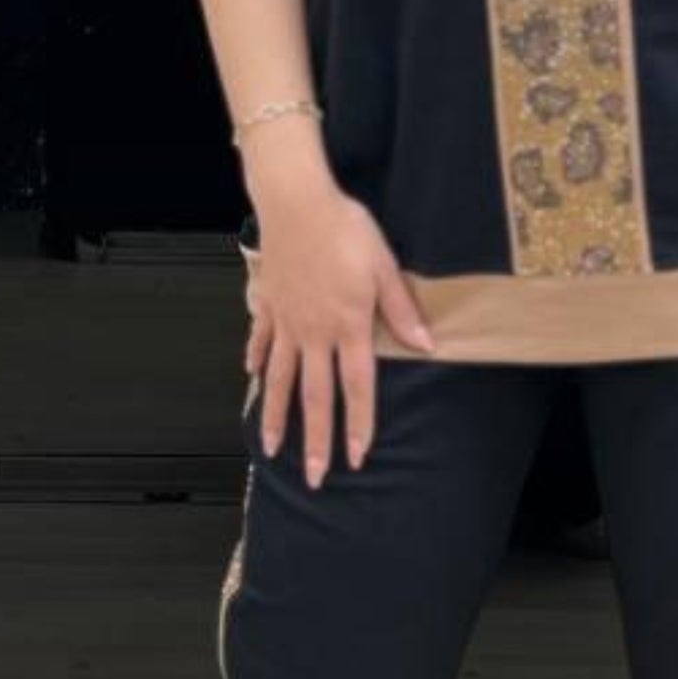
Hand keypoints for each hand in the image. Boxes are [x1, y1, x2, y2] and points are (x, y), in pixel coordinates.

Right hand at [244, 184, 436, 484]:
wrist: (297, 202)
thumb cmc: (346, 230)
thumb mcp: (384, 266)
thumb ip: (402, 309)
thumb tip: (427, 345)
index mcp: (348, 326)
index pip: (355, 387)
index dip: (357, 424)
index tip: (355, 457)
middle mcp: (314, 333)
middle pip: (314, 396)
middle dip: (315, 440)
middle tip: (313, 476)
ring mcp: (286, 322)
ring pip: (278, 378)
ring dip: (275, 415)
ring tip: (270, 447)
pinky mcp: (268, 304)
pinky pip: (260, 339)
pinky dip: (254, 361)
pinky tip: (250, 378)